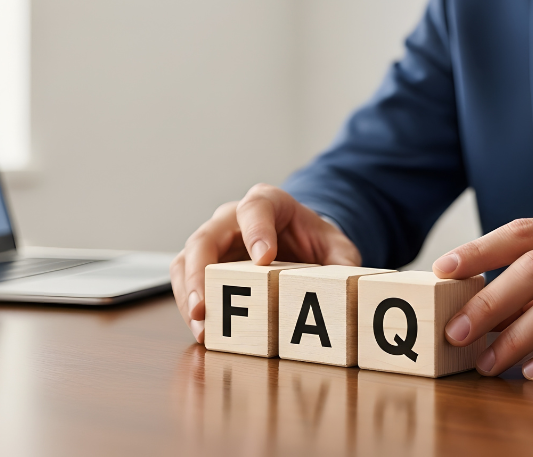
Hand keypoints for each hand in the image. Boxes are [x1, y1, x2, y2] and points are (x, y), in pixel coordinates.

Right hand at [170, 184, 360, 342]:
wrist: (300, 245)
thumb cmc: (312, 241)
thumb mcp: (336, 247)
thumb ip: (342, 263)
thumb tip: (346, 287)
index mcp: (269, 203)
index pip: (256, 208)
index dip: (257, 231)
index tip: (263, 258)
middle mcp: (232, 219)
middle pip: (206, 237)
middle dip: (203, 272)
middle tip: (205, 304)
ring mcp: (215, 242)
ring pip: (187, 260)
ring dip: (190, 294)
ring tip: (201, 326)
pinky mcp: (205, 266)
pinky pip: (186, 281)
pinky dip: (190, 306)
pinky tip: (202, 330)